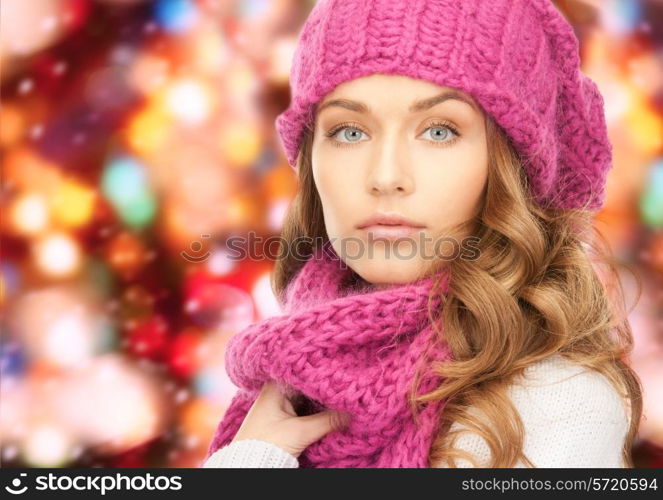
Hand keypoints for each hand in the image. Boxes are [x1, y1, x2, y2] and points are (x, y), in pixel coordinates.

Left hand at [231, 380, 349, 457]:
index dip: (321, 373)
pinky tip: (330, 413)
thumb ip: (328, 420)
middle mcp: (275, 393)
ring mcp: (279, 407)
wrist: (249, 467)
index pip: (302, 373)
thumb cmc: (266, 444)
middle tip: (345, 388)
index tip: (340, 374)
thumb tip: (353, 412)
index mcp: (274, 387)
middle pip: (305, 386)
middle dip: (323, 390)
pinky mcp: (282, 421)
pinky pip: (304, 411)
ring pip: (306, 400)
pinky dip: (316, 413)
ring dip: (321, 402)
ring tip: (341, 399)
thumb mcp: (300, 431)